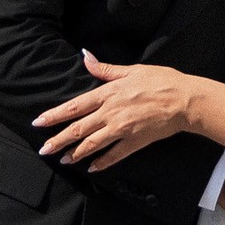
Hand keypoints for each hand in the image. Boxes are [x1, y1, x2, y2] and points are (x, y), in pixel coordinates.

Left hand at [35, 54, 194, 170]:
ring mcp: (122, 129)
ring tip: (62, 160)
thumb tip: (85, 56)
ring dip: (75, 153)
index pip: (75, 106)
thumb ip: (106, 68)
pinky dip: (101, 163)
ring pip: (92, 144)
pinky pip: (114, 155)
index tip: (39, 122)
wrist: (185, 100)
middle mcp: (112, 113)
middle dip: (59, 140)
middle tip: (44, 149)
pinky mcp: (135, 142)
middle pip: (79, 129)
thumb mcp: (132, 70)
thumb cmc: (162, 80)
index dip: (55, 115)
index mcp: (109, 93)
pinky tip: (91, 168)